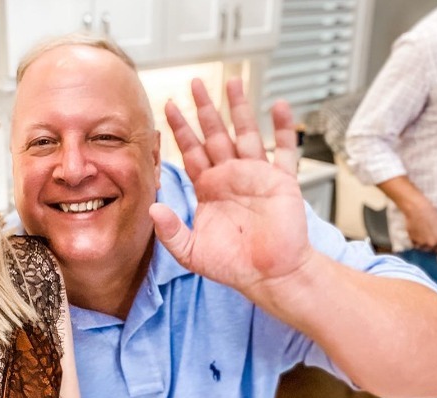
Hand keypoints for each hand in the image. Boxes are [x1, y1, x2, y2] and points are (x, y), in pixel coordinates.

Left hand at [149, 78, 313, 292]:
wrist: (270, 276)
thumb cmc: (233, 266)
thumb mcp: (191, 251)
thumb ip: (171, 231)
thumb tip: (153, 208)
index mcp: (208, 188)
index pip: (191, 150)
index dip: (180, 128)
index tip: (169, 106)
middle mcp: (231, 176)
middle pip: (215, 133)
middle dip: (205, 108)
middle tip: (196, 82)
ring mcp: (256, 175)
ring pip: (246, 133)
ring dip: (239, 108)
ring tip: (233, 82)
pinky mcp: (282, 181)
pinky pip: (283, 149)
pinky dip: (282, 128)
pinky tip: (279, 106)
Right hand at [404, 199, 436, 252]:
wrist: (419, 211)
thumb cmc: (432, 214)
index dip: (436, 247)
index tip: (433, 245)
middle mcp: (432, 243)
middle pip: (429, 250)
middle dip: (427, 246)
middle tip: (424, 240)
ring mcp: (422, 242)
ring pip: (420, 248)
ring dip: (419, 244)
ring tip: (418, 236)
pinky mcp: (413, 240)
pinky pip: (413, 243)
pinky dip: (413, 240)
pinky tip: (414, 233)